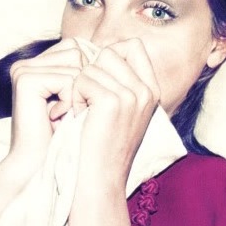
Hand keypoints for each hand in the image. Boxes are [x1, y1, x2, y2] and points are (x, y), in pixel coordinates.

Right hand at [8, 39, 85, 173]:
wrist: (44, 165)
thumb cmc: (71, 136)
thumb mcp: (87, 98)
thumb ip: (96, 70)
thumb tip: (130, 45)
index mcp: (41, 63)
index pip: (81, 48)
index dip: (92, 76)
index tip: (80, 104)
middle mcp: (30, 62)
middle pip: (79, 51)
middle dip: (86, 83)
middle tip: (71, 111)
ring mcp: (25, 69)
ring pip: (76, 64)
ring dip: (80, 94)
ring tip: (64, 115)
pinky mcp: (25, 79)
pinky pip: (68, 78)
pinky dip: (71, 100)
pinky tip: (56, 117)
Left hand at [71, 38, 159, 191]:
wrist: (99, 179)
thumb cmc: (102, 146)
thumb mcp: (122, 111)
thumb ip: (120, 82)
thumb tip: (101, 52)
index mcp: (152, 90)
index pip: (133, 46)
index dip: (109, 54)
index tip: (96, 79)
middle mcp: (146, 90)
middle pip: (110, 52)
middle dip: (91, 71)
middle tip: (85, 99)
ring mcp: (132, 95)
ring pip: (93, 65)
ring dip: (79, 86)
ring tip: (81, 110)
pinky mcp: (112, 101)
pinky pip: (83, 79)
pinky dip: (73, 96)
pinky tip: (76, 115)